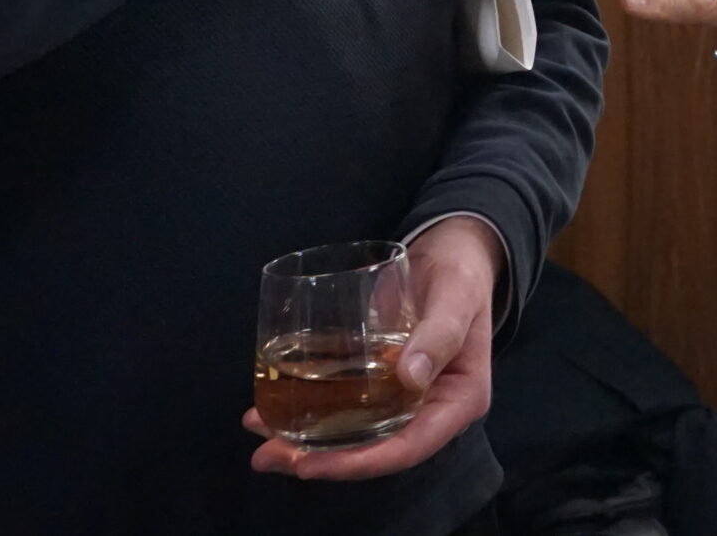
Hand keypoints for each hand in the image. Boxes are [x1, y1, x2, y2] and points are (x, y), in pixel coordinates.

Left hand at [244, 217, 502, 480]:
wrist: (450, 250)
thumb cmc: (460, 274)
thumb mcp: (456, 298)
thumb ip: (439, 334)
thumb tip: (409, 377)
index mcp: (458, 401)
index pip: (408, 447)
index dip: (360, 463)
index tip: (310, 466)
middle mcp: (427, 409)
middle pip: (373, 447)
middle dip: (319, 459)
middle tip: (266, 456)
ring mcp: (399, 395)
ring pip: (352, 429)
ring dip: (302, 437)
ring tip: (257, 428)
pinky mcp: (375, 377)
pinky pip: (342, 399)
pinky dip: (306, 405)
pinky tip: (266, 405)